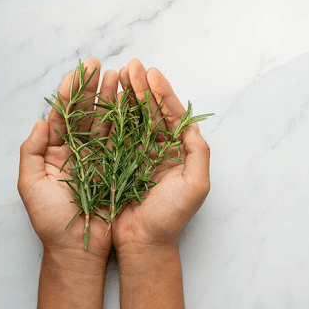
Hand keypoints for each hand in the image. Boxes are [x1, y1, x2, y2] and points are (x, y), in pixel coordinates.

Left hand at [18, 57, 118, 263]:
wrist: (80, 248)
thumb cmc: (52, 221)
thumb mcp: (31, 186)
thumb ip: (31, 151)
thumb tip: (40, 121)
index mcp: (56, 152)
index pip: (63, 116)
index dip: (70, 93)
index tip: (78, 71)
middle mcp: (80, 151)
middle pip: (87, 114)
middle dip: (93, 89)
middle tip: (101, 66)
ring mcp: (101, 159)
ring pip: (107, 123)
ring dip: (113, 100)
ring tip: (120, 76)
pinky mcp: (120, 168)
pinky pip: (124, 142)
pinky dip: (128, 122)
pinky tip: (133, 103)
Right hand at [112, 59, 210, 252]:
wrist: (143, 242)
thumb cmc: (170, 217)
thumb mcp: (196, 185)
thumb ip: (199, 153)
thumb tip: (193, 125)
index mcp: (180, 152)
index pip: (173, 116)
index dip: (163, 94)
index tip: (151, 74)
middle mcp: (161, 150)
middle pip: (152, 112)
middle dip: (143, 88)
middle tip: (132, 66)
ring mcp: (139, 155)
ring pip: (134, 119)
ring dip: (128, 96)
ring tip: (119, 74)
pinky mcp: (120, 162)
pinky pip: (117, 134)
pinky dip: (113, 116)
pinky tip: (108, 99)